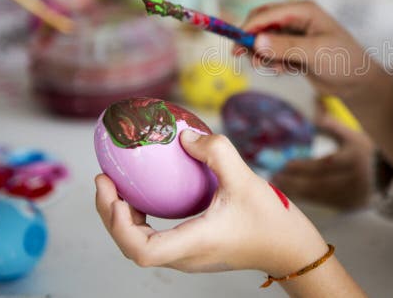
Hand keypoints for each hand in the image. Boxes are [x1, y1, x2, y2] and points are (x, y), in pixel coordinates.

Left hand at [95, 130, 327, 275]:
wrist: (287, 247)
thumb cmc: (270, 218)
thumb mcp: (245, 178)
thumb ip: (216, 152)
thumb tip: (184, 136)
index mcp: (194, 243)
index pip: (142, 250)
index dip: (118, 225)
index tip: (115, 194)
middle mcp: (186, 256)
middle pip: (131, 248)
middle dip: (110, 215)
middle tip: (105, 180)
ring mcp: (188, 257)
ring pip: (140, 246)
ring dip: (122, 218)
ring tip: (118, 187)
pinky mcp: (192, 252)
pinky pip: (155, 240)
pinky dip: (140, 220)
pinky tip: (146, 196)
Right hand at [237, 0, 383, 98]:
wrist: (357, 83)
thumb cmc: (343, 61)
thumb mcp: (315, 52)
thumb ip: (286, 47)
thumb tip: (256, 42)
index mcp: (304, 10)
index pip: (268, 13)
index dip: (250, 26)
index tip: (236, 43)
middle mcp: (297, 19)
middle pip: (262, 24)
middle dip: (251, 40)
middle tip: (239, 56)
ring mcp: (294, 35)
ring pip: (264, 40)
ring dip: (263, 55)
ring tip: (275, 69)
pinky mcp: (293, 51)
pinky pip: (272, 53)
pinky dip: (272, 63)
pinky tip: (284, 71)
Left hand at [272, 111, 374, 210]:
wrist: (385, 177)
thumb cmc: (364, 151)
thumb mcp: (352, 135)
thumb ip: (333, 125)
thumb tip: (316, 102)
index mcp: (355, 157)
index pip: (325, 164)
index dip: (303, 166)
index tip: (285, 164)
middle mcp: (355, 178)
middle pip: (319, 182)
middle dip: (294, 180)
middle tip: (274, 176)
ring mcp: (352, 194)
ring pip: (318, 195)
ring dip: (295, 190)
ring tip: (277, 184)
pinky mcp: (348, 205)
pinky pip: (322, 203)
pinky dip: (305, 198)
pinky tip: (291, 192)